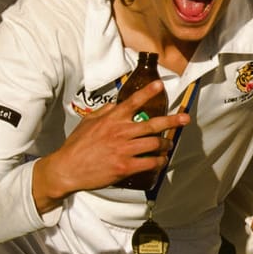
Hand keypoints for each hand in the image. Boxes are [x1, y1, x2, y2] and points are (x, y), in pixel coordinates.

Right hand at [34, 81, 189, 204]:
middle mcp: (120, 132)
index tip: (160, 85)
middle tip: (185, 118)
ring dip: (165, 144)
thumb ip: (104, 111)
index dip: (148, 92)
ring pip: (155, 144)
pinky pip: (150, 162)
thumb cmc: (76, 146)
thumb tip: (116, 104)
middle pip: (153, 124)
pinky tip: (161, 161)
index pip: (132, 102)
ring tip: (168, 145)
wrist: (67, 169)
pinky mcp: (125, 166)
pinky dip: (159, 161)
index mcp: (111, 119)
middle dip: (172, 121)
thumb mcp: (88, 122)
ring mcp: (124, 150)